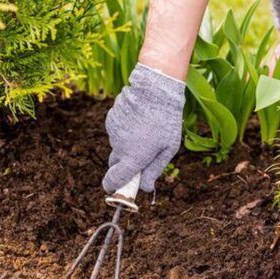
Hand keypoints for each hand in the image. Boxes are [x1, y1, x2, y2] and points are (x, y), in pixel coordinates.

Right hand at [102, 64, 185, 192]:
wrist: (155, 88)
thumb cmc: (166, 120)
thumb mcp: (168, 148)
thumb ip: (154, 170)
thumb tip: (145, 188)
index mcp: (134, 158)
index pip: (114, 180)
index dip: (113, 187)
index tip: (116, 189)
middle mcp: (120, 147)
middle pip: (115, 164)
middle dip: (124, 164)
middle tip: (140, 157)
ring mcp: (113, 132)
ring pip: (117, 145)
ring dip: (127, 144)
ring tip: (145, 130)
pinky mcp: (111, 119)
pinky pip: (116, 131)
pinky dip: (124, 130)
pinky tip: (138, 119)